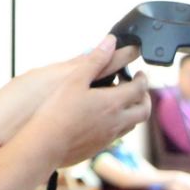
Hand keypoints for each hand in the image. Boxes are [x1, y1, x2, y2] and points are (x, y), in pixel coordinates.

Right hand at [15, 35, 149, 166]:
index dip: (142, 78)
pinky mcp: (99, 147)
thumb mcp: (75, 79)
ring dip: (133, 111)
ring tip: (120, 102)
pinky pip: (118, 135)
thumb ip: (95, 60)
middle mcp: (117, 121)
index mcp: (113, 102)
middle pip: (144, 110)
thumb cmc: (57, 111)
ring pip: (132, 124)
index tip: (139, 73)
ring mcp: (109, 137)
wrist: (45, 145)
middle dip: (144, 97)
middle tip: (136, 88)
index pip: (139, 88)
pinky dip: (119, 124)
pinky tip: (103, 119)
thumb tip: (110, 42)